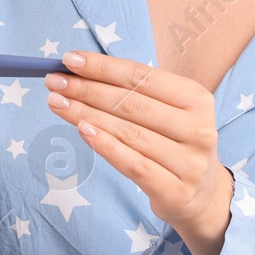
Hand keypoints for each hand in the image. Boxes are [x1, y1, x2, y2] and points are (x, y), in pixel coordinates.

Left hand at [44, 51, 234, 254]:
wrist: (201, 195)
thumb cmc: (173, 142)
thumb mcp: (165, 111)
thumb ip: (131, 92)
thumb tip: (79, 71)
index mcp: (196, 98)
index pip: (142, 76)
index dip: (103, 67)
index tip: (69, 59)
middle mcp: (198, 128)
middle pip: (131, 103)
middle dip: (87, 89)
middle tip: (54, 82)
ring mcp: (189, 162)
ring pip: (128, 132)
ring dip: (86, 115)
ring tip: (57, 103)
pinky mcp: (176, 191)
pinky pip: (132, 164)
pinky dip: (105, 146)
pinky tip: (82, 131)